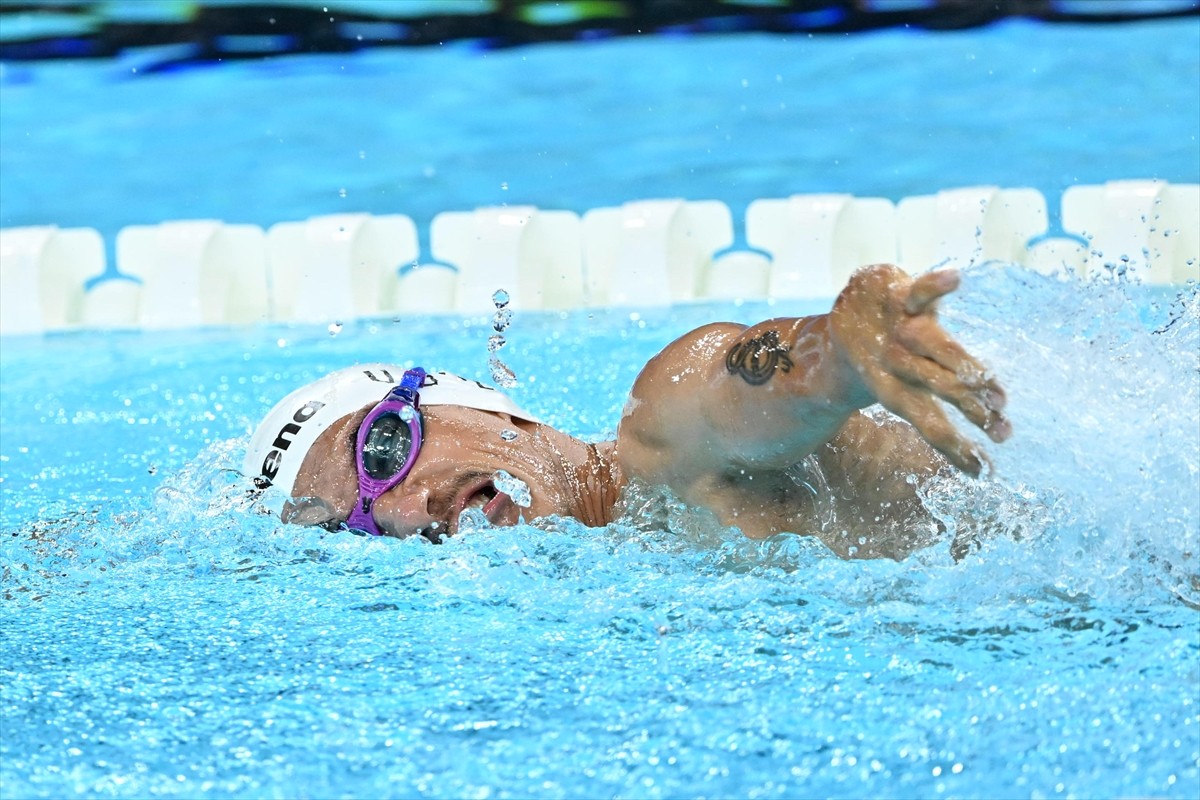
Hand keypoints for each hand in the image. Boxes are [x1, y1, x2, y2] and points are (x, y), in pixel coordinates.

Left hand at [829, 264, 1009, 475]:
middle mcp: (899, 364)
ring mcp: (899, 329)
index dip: (955, 448)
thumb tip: (981, 474)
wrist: (845, 323)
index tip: (982, 469)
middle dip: (971, 409)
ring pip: (932, 344)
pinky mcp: (898, 296)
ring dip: (960, 361)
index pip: (932, 426)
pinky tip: (956, 279)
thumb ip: (938, 427)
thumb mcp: (907, 398)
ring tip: (983, 378)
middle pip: (941, 389)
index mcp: (901, 393)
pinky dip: (935, 286)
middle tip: (1001, 427)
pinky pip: (920, 291)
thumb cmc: (885, 366)